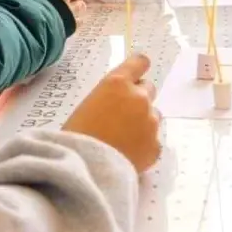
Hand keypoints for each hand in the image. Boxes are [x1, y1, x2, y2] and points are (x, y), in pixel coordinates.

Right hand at [63, 54, 160, 172]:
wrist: (83, 169)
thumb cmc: (75, 136)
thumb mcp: (87, 105)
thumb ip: (109, 97)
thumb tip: (119, 102)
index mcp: (117, 83)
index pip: (140, 62)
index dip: (138, 69)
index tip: (136, 76)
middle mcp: (139, 97)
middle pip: (149, 89)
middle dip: (139, 99)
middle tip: (123, 115)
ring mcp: (151, 122)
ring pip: (154, 115)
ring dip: (143, 122)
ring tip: (124, 139)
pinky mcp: (156, 146)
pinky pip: (154, 141)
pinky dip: (145, 146)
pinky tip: (129, 154)